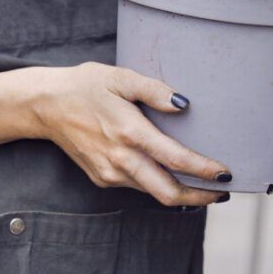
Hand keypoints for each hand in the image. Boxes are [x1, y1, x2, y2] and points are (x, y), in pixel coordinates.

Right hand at [27, 62, 231, 206]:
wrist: (46, 106)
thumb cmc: (86, 86)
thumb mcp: (120, 77)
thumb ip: (154, 90)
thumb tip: (185, 104)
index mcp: (129, 133)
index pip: (175, 160)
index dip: (204, 171)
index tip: (226, 174)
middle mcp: (120, 160)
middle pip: (168, 192)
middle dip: (200, 196)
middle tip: (224, 192)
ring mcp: (110, 173)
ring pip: (153, 192)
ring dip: (181, 192)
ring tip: (205, 184)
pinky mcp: (103, 178)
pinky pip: (137, 186)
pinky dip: (158, 184)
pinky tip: (170, 173)